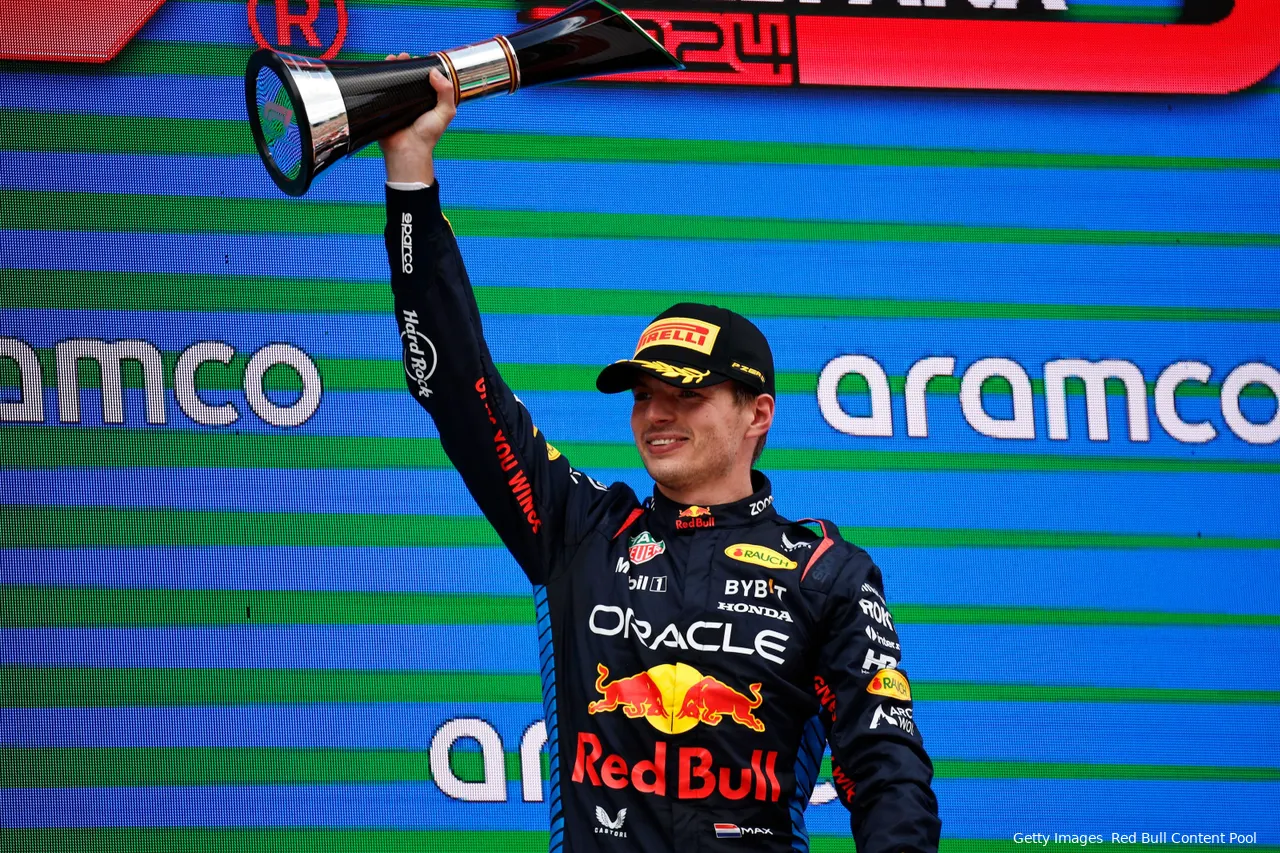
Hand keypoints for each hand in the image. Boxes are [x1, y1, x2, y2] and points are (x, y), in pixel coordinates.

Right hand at [377, 52, 456, 184]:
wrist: (407, 149)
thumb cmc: (427, 136)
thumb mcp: (445, 112)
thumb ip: (446, 92)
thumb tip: (434, 72)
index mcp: (428, 100)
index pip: (426, 79)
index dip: (423, 67)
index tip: (421, 58)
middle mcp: (414, 100)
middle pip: (409, 77)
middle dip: (406, 64)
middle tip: (405, 57)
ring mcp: (399, 103)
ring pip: (395, 81)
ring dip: (393, 68)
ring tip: (393, 59)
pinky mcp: (385, 107)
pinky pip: (382, 90)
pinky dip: (381, 78)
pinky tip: (381, 69)